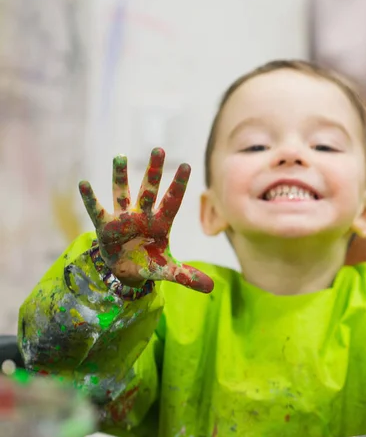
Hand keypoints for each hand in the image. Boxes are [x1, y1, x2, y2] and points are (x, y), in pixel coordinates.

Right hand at [78, 148, 213, 292]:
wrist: (128, 272)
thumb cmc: (151, 264)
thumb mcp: (169, 271)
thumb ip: (188, 276)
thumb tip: (211, 287)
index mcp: (161, 223)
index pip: (172, 201)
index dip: (179, 185)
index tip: (187, 165)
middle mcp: (143, 215)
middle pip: (150, 189)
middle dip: (153, 171)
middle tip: (159, 149)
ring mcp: (124, 218)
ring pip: (123, 193)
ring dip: (120, 176)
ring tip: (119, 157)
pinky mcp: (106, 226)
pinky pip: (97, 210)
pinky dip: (90, 198)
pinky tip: (84, 184)